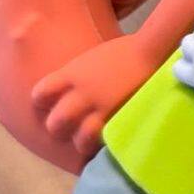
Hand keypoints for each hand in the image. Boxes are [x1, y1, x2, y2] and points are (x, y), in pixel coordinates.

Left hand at [30, 37, 157, 159]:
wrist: (153, 49)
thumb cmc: (125, 50)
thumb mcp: (92, 59)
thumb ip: (77, 76)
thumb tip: (68, 89)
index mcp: (72, 74)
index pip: (40, 94)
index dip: (42, 102)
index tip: (51, 103)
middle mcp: (82, 93)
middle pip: (55, 122)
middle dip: (59, 128)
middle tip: (68, 128)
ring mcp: (102, 108)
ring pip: (79, 138)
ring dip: (82, 141)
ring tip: (88, 141)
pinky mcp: (120, 117)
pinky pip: (104, 140)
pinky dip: (103, 144)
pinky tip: (106, 141)